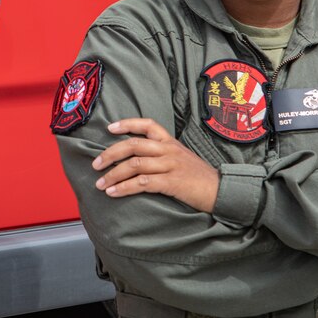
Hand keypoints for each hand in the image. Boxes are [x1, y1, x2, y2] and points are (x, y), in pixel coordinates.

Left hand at [92, 118, 219, 211]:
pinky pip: (142, 183)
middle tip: (95, 164)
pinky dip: (124, 188)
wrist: (221, 191)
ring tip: (101, 184)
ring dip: (113, 174)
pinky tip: (114, 193)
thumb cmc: (198, 177)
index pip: (148, 124)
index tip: (110, 128)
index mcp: (171, 142)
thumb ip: (162, 154)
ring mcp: (171, 165)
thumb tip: (136, 159)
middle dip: (111, 154)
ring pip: (135, 164)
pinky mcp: (172, 182)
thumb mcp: (181, 158)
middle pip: (134, 145)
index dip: (127, 124)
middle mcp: (169, 150)